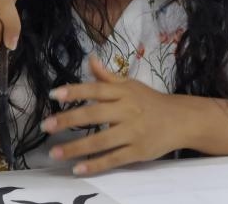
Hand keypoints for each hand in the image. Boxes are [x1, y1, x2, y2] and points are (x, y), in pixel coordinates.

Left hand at [42, 55, 183, 174]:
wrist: (182, 120)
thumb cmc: (150, 101)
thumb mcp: (130, 84)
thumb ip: (107, 77)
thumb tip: (89, 59)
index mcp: (123, 92)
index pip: (96, 89)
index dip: (75, 91)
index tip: (54, 94)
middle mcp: (127, 111)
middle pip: (94, 114)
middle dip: (68, 120)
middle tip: (46, 126)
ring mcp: (133, 133)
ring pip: (101, 140)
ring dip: (76, 147)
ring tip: (54, 153)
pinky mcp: (138, 152)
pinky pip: (114, 159)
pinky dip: (96, 164)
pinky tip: (77, 168)